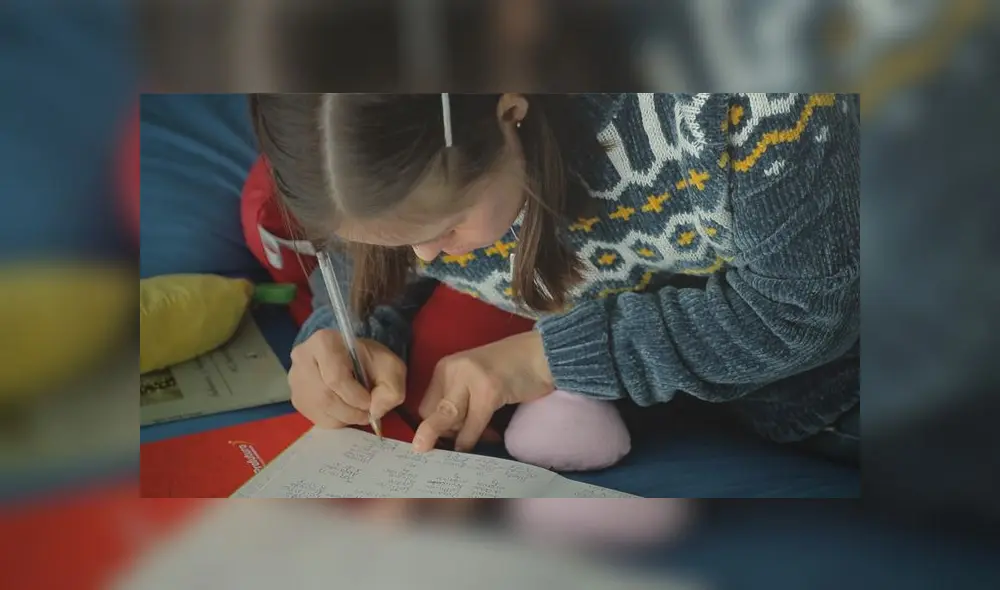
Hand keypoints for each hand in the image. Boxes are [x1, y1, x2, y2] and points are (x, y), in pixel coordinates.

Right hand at [288, 329, 405, 427]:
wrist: (354, 358)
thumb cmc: (370, 360)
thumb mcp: (391, 367)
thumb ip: (391, 389)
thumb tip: (375, 411)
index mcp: (323, 342)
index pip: (335, 377)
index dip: (356, 396)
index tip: (370, 401)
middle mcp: (302, 358)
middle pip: (325, 397)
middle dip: (351, 411)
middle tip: (367, 413)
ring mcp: (295, 379)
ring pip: (320, 410)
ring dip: (345, 418)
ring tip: (359, 412)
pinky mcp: (296, 398)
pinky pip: (315, 417)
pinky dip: (336, 421)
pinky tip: (346, 411)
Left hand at [413, 331, 554, 452]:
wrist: (542, 353)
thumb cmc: (512, 370)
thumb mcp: (476, 382)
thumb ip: (459, 402)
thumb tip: (442, 436)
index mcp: (446, 367)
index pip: (425, 407)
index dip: (436, 427)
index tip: (453, 436)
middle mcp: (452, 370)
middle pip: (432, 415)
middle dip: (444, 435)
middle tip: (463, 443)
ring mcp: (470, 378)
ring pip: (449, 421)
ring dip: (459, 440)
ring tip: (479, 441)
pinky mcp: (488, 390)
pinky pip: (472, 425)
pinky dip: (472, 439)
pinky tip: (485, 440)